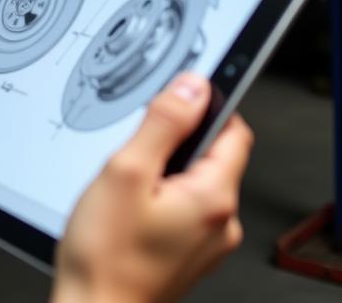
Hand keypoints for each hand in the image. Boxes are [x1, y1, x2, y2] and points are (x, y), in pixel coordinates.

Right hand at [52, 73, 252, 302]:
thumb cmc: (106, 255)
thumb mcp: (127, 170)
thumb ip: (163, 123)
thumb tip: (191, 86)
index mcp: (214, 197)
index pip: (234, 129)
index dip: (205, 105)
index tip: (175, 99)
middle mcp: (222, 222)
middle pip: (212, 154)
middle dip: (175, 141)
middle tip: (134, 152)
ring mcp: (208, 241)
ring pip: (195, 180)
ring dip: (164, 170)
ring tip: (126, 186)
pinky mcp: (189, 253)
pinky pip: (184, 206)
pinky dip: (160, 196)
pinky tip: (128, 209)